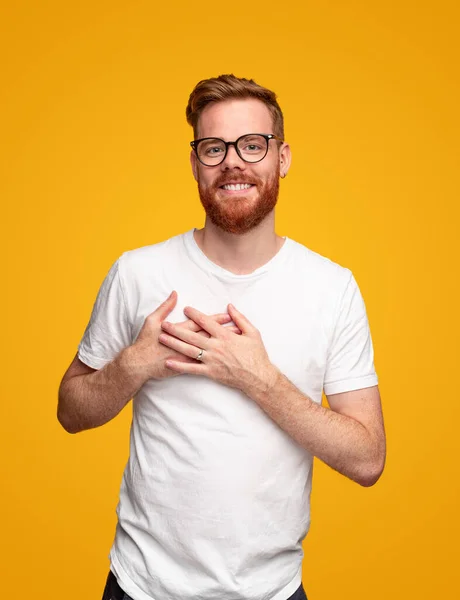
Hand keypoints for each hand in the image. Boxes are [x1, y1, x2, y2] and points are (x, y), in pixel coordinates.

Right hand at [132, 291, 240, 379]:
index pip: (202, 323)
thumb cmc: (145, 341)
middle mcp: (186, 343)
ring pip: (209, 351)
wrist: (139, 364)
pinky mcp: (185, 367)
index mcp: (180, 330)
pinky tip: (225, 361)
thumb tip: (174, 294)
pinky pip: (202, 365)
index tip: (228, 315)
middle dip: (224, 332)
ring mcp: (187, 356)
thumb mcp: (152, 320)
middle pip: (209, 336)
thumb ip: (165, 307)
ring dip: (222, 347)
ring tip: (235, 344)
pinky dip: (214, 362)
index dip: (216, 319)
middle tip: (238, 328)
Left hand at [159, 303, 278, 394]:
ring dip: (174, 344)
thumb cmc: (256, 355)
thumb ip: (240, 318)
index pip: (206, 322)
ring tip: (162, 338)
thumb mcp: (253, 332)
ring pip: (189, 350)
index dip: (195, 315)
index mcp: (225, 336)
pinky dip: (179, 366)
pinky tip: (168, 362)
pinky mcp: (210, 372)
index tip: (185, 309)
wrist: (257, 377)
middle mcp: (216, 347)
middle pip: (192, 335)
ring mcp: (211, 360)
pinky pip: (192, 369)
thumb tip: (229, 306)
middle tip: (164, 324)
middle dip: (176, 329)